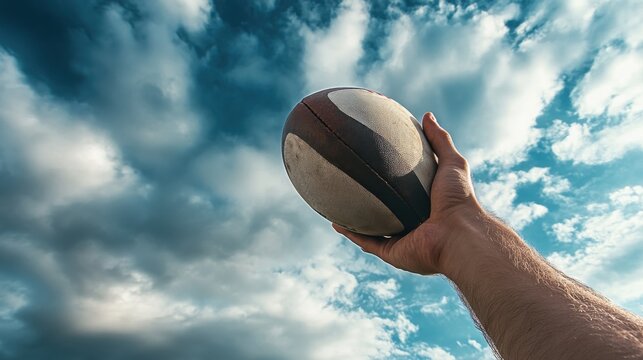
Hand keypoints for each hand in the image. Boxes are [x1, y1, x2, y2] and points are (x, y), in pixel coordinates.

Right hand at [333, 112, 482, 274]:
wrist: (458, 234)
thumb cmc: (459, 199)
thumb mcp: (452, 163)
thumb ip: (440, 141)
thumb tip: (427, 115)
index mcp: (428, 206)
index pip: (406, 192)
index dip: (391, 180)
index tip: (376, 165)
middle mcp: (414, 225)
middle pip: (388, 212)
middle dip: (371, 202)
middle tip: (352, 185)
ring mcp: (402, 240)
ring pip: (372, 230)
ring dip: (355, 221)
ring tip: (336, 206)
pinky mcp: (392, 253)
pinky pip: (366, 242)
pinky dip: (351, 234)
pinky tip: (335, 222)